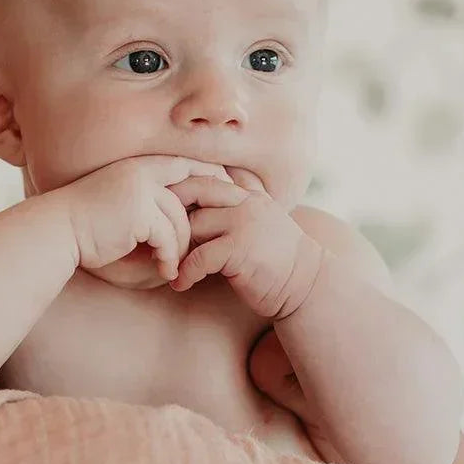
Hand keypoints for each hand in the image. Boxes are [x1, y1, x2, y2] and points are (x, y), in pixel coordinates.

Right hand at [59, 156, 236, 280]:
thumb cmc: (86, 229)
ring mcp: (141, 189)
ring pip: (181, 219)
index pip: (184, 164)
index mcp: (138, 167)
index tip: (226, 193)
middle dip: (212, 207)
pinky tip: (165, 271)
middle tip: (224, 230)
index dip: (208, 176)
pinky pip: (168, 236)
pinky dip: (170, 257)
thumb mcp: (123, 212)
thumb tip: (188, 229)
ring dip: (182, 247)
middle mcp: (142, 171)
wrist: (55, 232)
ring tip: (176, 266)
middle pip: (193, 188)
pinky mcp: (139, 210)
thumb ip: (153, 212)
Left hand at [168, 168, 322, 319]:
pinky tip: (180, 284)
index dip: (182, 185)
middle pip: (195, 189)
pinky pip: (199, 257)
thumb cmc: (277, 262)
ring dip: (176, 246)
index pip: (208, 175)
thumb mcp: (260, 225)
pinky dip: (185, 273)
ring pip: (193, 224)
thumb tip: (196, 209)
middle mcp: (247, 201)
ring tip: (167, 262)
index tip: (161, 203)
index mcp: (250, 193)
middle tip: (155, 228)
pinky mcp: (240, 248)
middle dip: (171, 207)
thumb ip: (236, 210)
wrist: (308, 287)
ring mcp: (244, 222)